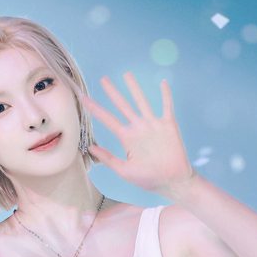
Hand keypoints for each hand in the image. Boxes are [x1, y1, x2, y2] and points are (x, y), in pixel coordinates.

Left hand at [81, 72, 195, 196]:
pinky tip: (163, 82)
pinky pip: (166, 106)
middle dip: (112, 93)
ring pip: (142, 101)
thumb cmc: (149, 179)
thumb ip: (108, 158)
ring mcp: (153, 125)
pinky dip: (165, 95)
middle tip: (103, 79)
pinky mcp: (168, 125)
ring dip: (134, 88)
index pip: (108, 120)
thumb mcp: (124, 170)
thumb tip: (90, 147)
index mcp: (127, 138)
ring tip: (126, 74)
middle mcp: (138, 128)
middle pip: (123, 106)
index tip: (84, 99)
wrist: (172, 181)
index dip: (96, 109)